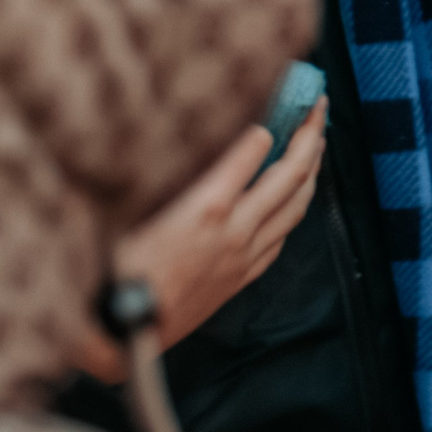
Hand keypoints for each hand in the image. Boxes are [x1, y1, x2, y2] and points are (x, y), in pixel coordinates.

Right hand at [74, 100, 328, 382]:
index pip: (251, 150)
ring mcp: (243, 256)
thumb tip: (164, 134)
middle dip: (310, 134)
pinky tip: (296, 194)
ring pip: (296, 205)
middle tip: (319, 104)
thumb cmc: (112, 271)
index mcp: (204, 210)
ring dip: (313, 169)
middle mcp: (233, 231)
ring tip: (318, 140)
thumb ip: (154, 173)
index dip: (267, 119)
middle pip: (290, 175)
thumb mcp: (123, 212)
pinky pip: (283, 235)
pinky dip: (296, 206)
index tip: (278, 93)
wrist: (122, 337)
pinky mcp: (242, 277)